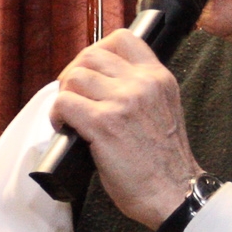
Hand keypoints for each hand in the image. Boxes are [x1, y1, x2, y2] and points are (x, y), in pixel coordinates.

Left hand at [46, 29, 204, 227]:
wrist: (174, 192)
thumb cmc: (164, 162)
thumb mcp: (164, 110)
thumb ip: (140, 90)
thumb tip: (101, 82)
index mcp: (158, 78)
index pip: (122, 39)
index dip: (97, 51)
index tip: (91, 71)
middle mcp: (141, 84)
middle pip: (90, 56)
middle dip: (74, 74)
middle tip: (73, 96)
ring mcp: (122, 101)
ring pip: (74, 77)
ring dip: (65, 96)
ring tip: (70, 115)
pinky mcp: (102, 123)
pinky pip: (64, 103)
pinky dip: (57, 115)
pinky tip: (65, 128)